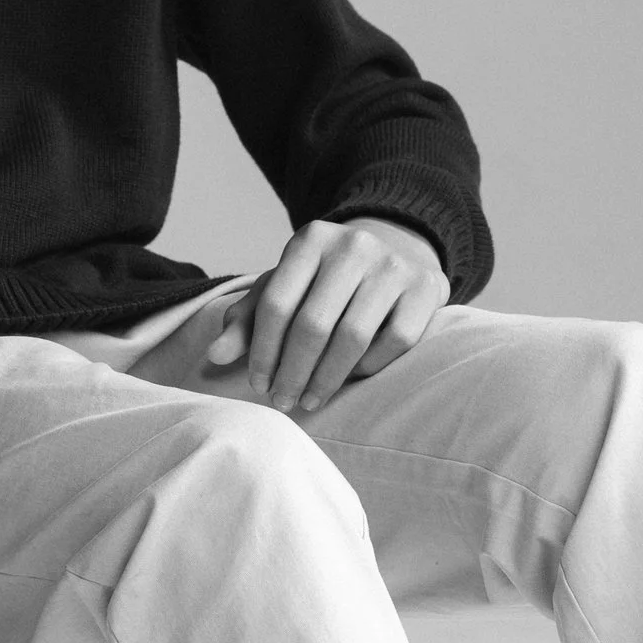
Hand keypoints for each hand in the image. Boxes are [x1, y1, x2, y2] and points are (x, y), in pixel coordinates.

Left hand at [205, 215, 448, 414]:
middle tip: (282, 402)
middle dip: (292, 371)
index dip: (262, 351)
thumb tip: (215, 356)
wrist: (396, 247)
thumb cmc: (327, 278)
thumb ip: (249, 319)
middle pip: (313, 324)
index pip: (276, 304)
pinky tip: (350, 380)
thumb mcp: (285, 286)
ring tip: (309, 400)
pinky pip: (396, 341)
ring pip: (354, 337)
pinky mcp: (427, 288)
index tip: (258, 385)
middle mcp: (353, 246)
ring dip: (327, 379)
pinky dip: (369, 367)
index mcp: (310, 240)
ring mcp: (394, 265)